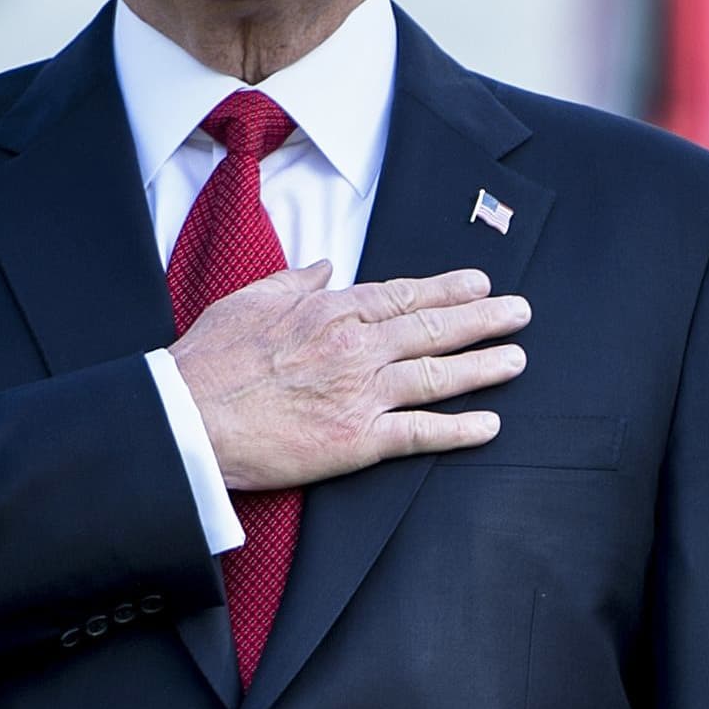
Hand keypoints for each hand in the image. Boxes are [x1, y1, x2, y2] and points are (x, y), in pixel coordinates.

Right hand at [173, 264, 523, 491]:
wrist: (188, 418)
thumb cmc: (210, 361)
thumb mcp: (250, 301)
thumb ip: (294, 281)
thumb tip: (325, 267)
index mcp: (330, 311)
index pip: (403, 296)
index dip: (447, 289)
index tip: (478, 283)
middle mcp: (355, 348)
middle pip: (433, 329)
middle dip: (483, 318)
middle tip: (520, 312)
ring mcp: (360, 394)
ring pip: (437, 376)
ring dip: (484, 366)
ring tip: (517, 359)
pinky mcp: (357, 441)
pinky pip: (420, 433)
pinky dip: (459, 430)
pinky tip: (489, 424)